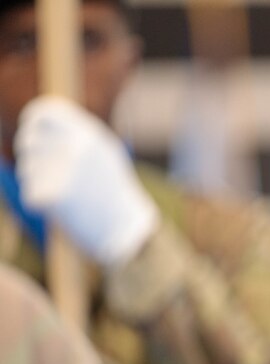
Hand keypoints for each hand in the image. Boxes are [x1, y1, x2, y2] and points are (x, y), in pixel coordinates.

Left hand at [15, 96, 159, 266]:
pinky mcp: (54, 195)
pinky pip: (31, 195)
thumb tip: (42, 119)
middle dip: (29, 156)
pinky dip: (41, 206)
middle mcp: (74, 148)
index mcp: (88, 136)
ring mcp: (63, 171)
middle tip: (41, 171)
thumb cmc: (114, 194)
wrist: (127, 229)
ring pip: (27, 170)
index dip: (32, 120)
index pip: (45, 112)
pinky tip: (64, 212)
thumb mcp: (104, 156)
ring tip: (67, 197)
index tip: (30, 129)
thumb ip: (77, 135)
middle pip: (29, 141)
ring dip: (38, 183)